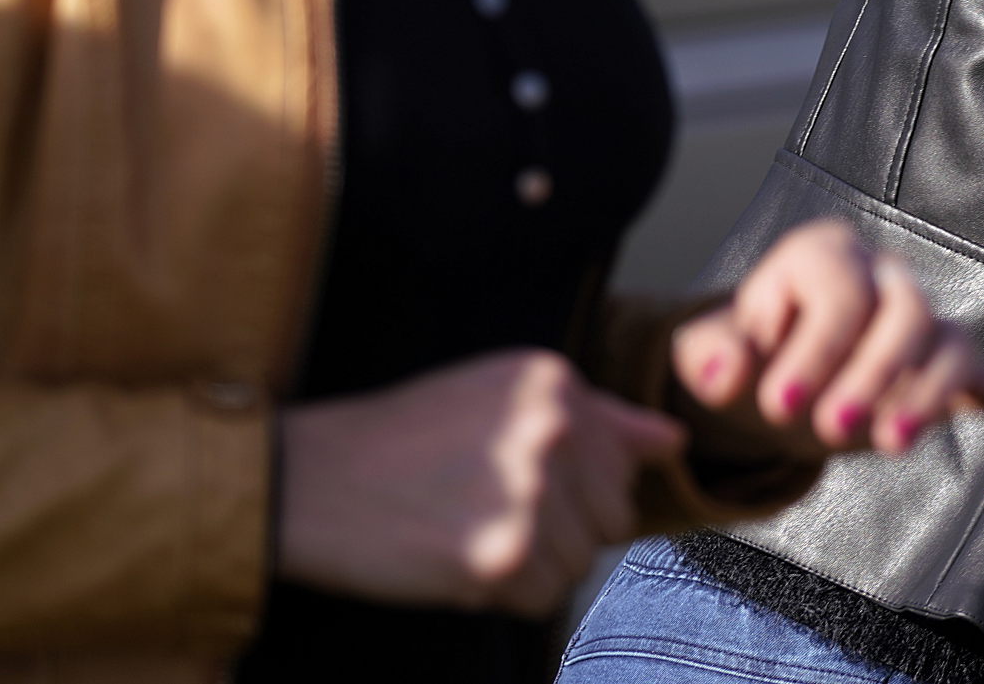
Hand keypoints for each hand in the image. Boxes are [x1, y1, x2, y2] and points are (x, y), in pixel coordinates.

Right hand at [276, 348, 683, 614]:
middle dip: (559, 531)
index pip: (623, 467)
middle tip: (483, 510)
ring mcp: (529, 491)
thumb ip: (598, 418)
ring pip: (579, 565)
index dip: (572, 491)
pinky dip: (502, 596)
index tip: (509, 481)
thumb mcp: (502, 398)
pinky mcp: (501, 555)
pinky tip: (453, 560)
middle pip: (610, 521)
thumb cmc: (404, 439)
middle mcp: (553, 428)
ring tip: (464, 531)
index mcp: (557, 383)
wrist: (308, 479)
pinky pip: (543, 599)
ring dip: (528, 567)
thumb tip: (675, 442)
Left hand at [670, 219, 983, 456]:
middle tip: (829, 429)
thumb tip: (724, 375)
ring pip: (948, 342)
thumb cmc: (749, 351)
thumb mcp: (712, 347)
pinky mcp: (948, 368)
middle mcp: (885, 277)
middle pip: (905, 312)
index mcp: (827, 255)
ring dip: (924, 396)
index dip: (812, 349)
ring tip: (888, 447)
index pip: (840, 293)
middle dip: (872, 373)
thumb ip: (709, 354)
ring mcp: (923, 321)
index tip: (777, 405)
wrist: (780, 370)